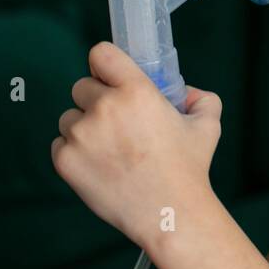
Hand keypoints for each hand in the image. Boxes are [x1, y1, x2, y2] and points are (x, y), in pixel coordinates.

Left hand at [51, 41, 222, 251]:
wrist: (170, 213)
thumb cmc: (189, 168)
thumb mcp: (208, 125)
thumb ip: (200, 98)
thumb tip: (186, 92)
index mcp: (136, 91)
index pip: (101, 54)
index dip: (105, 65)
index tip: (111, 77)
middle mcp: (104, 107)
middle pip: (81, 87)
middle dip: (97, 101)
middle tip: (117, 124)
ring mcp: (80, 134)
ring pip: (69, 117)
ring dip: (84, 128)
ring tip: (110, 150)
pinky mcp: (65, 160)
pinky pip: (60, 144)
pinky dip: (75, 152)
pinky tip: (99, 166)